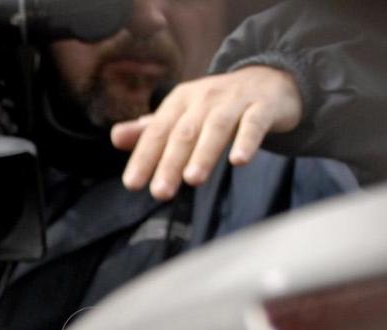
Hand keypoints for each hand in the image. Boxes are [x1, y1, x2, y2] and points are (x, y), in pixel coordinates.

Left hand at [113, 66, 303, 201]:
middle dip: (170, 163)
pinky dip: (247, 141)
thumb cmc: (217, 106)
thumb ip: (151, 130)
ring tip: (192, 180)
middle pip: (184, 133)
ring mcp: (235, 101)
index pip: (157, 132)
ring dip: (204, 153)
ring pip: (217, 127)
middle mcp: (204, 98)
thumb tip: (115, 137)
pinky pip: (254, 123)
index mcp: (180, 102)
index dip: (144, 157)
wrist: (271, 79)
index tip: (132, 184)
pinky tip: (239, 161)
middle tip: (159, 192)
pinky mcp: (264, 106)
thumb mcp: (182, 114)